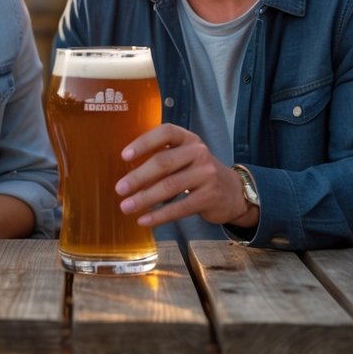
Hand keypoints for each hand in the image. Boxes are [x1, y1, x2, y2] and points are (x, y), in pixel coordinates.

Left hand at [114, 123, 252, 227]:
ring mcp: (206, 174)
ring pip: (170, 186)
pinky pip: (180, 207)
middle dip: (138, 177)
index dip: (144, 143)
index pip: (165, 133)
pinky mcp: (210, 197)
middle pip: (164, 163)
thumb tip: (127, 173)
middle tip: (119, 189)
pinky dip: (159, 216)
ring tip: (126, 207)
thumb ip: (162, 158)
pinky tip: (144, 220)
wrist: (233, 192)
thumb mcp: (185, 157)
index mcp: (188, 138)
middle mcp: (199, 153)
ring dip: (144, 198)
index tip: (124, 156)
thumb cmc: (198, 172)